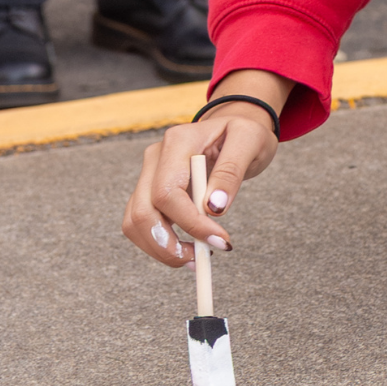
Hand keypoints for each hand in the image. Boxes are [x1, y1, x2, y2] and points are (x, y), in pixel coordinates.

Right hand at [122, 72, 290, 265]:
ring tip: (195, 258)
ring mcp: (149, 173)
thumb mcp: (250, 142)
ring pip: (135, 222)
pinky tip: (185, 250)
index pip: (168, 192)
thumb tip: (214, 208)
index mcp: (178, 141)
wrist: (234, 126)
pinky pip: (143, 222)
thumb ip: (232, 172)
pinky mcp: (150, 189)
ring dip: (160, 249)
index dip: (190, 223)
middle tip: (200, 259)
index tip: (219, 241)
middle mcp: (156, 157)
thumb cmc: (244, 132)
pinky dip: (159, 243)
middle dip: (167, 244)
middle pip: (143, 211)